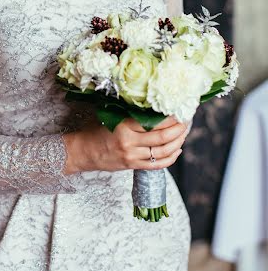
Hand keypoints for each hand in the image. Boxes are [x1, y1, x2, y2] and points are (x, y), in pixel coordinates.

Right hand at [63, 115, 189, 174]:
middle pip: (162, 137)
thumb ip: (129, 112)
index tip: (179, 109)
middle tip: (186, 120)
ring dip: (178, 142)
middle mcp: (129, 142)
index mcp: (123, 126)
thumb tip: (153, 104)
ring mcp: (132, 156)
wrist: (83, 151)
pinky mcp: (133, 166)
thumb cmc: (95, 130)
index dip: (170, 117)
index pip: (153, 122)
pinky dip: (170, 158)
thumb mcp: (110, 115)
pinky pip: (157, 165)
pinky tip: (177, 150)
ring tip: (183, 133)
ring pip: (163, 152)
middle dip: (178, 129)